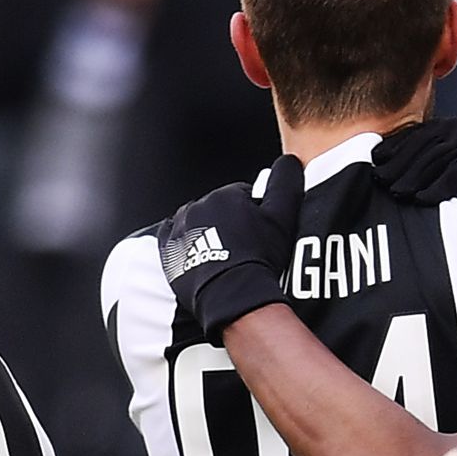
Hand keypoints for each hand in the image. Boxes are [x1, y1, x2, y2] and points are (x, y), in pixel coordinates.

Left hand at [159, 156, 302, 337]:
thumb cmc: (259, 258)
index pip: (243, 196)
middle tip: (244, 248)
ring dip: (209, 234)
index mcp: (226, 195)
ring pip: (198, 223)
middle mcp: (199, 206)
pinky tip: (201, 257)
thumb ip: (285, 183)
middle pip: (219, 209)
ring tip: (224, 257)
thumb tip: (288, 160)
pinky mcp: (168, 249)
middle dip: (231, 225)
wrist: (232, 295)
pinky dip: (186, 245)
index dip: (255, 215)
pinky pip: (174, 239)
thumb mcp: (282, 218)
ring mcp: (180, 228)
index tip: (259, 234)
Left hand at [369, 116, 456, 203]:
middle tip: (380, 183)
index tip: (373, 163)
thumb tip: (393, 177)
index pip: (410, 136)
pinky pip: (454, 174)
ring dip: (413, 178)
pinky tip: (423, 200)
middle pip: (418, 148)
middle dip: (397, 166)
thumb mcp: (449, 159)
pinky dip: (437, 189)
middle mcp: (453, 128)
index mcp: (443, 126)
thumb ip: (427, 161)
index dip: (391, 149)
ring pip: (433, 160)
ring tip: (397, 194)